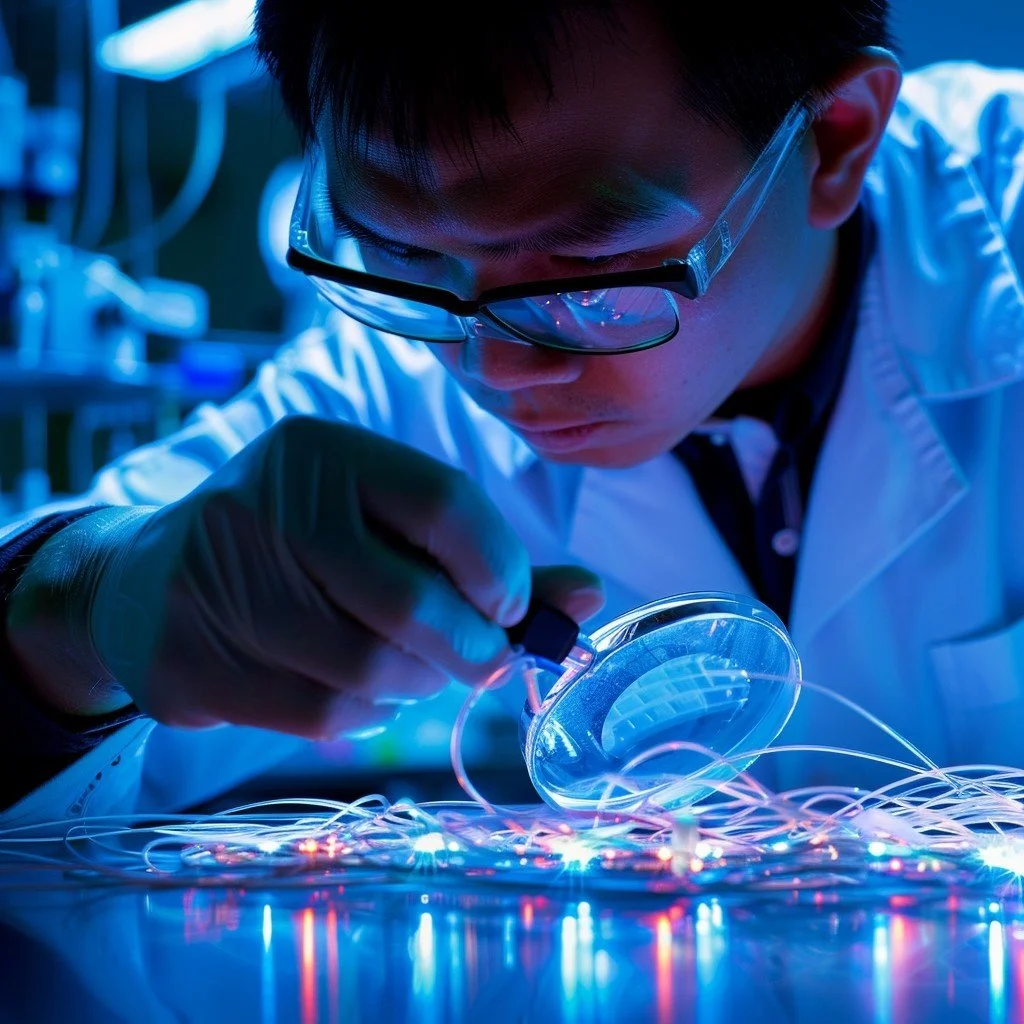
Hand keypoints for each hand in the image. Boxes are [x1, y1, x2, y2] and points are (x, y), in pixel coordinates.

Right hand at [14, 417, 602, 741]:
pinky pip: (325, 716)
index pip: (447, 505)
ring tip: (411, 667)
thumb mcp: (385, 522)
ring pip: (372, 669)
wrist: (148, 578)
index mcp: (327, 451)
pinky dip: (368, 715)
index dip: (501, 571)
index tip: (512, 607)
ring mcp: (223, 582)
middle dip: (471, 648)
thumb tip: (590, 596)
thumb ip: (487, 558)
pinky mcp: (193, 660)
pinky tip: (358, 689)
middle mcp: (269, 503)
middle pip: (413, 602)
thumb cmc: (302, 544)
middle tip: (482, 658)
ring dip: (418, 684)